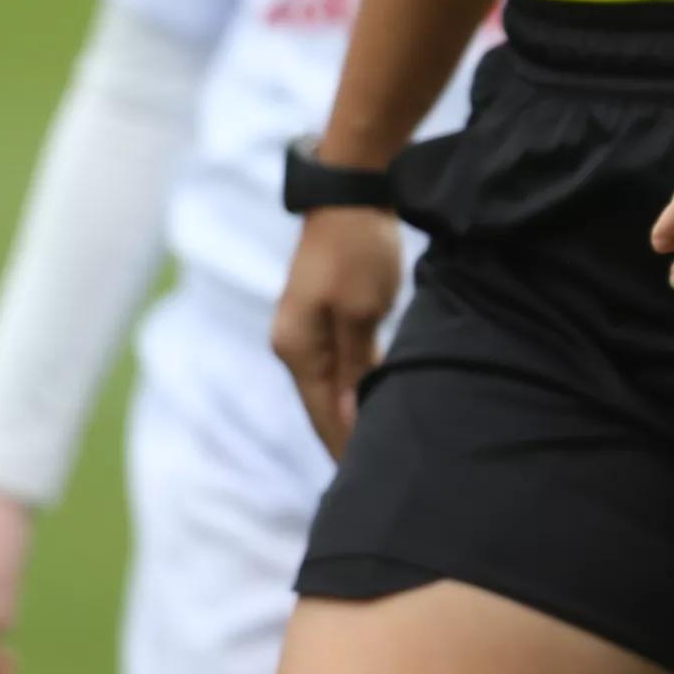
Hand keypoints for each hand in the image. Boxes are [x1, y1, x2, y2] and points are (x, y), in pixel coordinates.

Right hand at [271, 205, 402, 456]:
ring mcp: (309, 329)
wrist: (353, 191)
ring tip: (378, 448)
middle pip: (325, 406)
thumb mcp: (361, 310)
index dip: (347, 447)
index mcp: (298, 349)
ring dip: (354, 413)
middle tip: (379, 476)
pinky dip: (358, 385)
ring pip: (334, 386)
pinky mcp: (328, 313)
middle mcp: (295, 344)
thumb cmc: (359, 249)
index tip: (368, 482)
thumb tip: (351, 417)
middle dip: (348, 438)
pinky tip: (374, 399)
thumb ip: (356, 365)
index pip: (325, 414)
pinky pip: (342, 363)